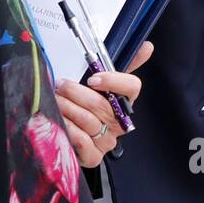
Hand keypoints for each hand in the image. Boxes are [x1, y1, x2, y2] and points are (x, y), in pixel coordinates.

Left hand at [54, 40, 152, 167]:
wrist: (76, 139)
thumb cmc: (88, 106)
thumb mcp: (103, 84)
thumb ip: (124, 64)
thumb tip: (148, 46)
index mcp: (125, 103)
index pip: (131, 88)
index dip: (113, 81)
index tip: (93, 78)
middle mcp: (119, 123)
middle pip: (101, 104)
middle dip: (76, 92)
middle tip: (60, 85)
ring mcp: (107, 141)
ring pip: (88, 120)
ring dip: (67, 107)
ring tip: (55, 99)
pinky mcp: (93, 156)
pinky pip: (82, 141)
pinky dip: (68, 128)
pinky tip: (58, 119)